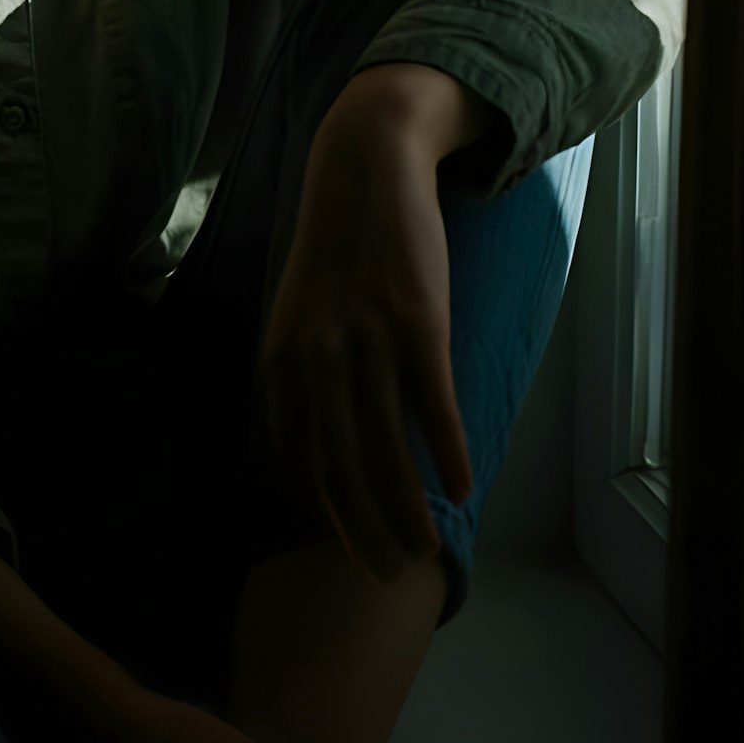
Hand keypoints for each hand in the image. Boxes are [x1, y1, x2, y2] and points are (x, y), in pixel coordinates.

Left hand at [259, 89, 474, 582]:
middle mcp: (317, 358)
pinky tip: (462, 488)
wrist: (364, 167)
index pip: (297, 461)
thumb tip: (313, 446)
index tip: (347, 550)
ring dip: (410, 511)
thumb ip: (300, 376)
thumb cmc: (335, 248)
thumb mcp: (297, 313)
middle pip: (342, 469)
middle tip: (389, 574)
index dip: (323, 515)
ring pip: (390, 450)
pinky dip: (450, 455)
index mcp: (281, 360)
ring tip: (428, 548)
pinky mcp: (417, 322)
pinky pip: (434, 406)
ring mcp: (368, 341)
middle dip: (365, 533)